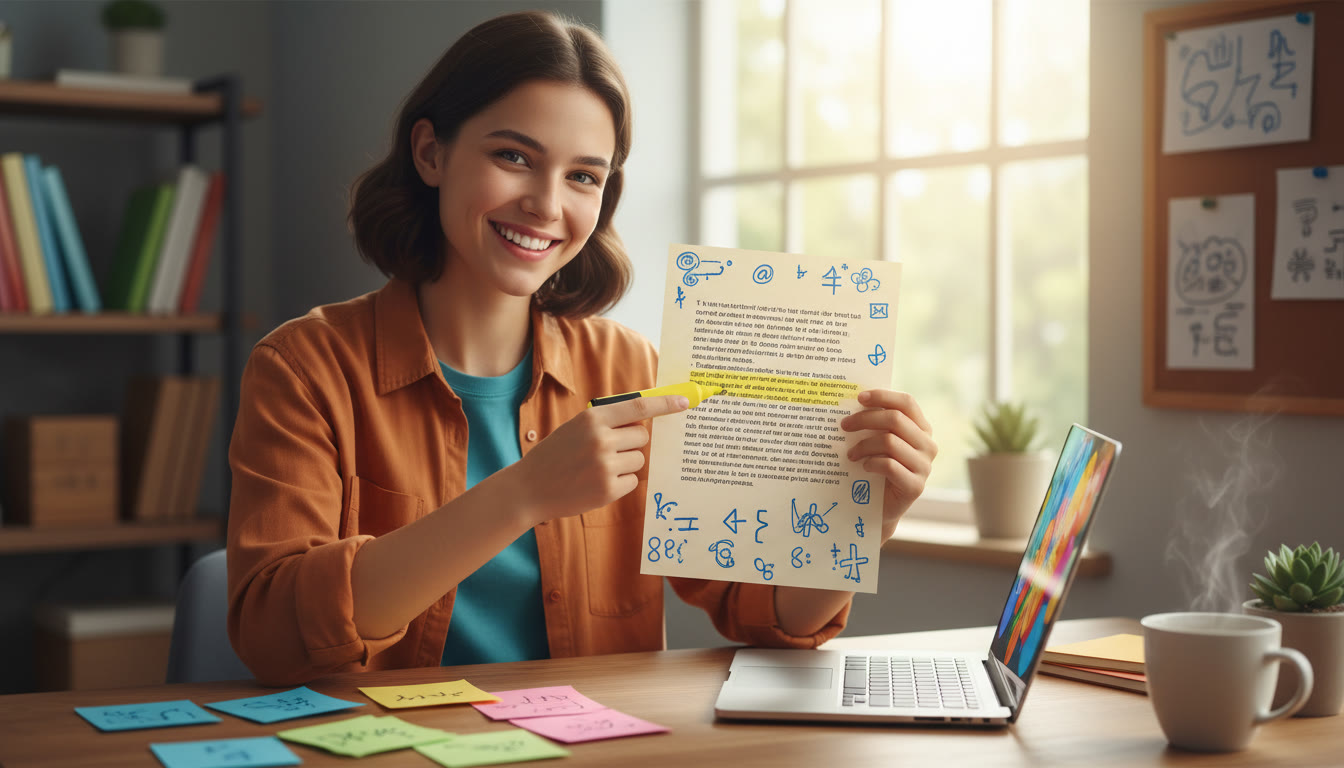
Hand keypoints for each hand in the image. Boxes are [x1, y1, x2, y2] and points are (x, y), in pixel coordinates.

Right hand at [515, 394, 688, 522]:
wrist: (530, 488)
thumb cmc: (557, 454)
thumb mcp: (577, 427)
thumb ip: (608, 421)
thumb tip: (646, 418)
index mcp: (593, 419)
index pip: (639, 407)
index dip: (665, 404)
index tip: (684, 402)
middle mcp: (601, 440)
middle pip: (642, 437)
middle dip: (632, 442)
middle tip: (609, 449)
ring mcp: (605, 466)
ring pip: (638, 460)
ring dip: (625, 463)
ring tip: (597, 467)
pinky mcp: (608, 489)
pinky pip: (632, 481)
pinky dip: (621, 482)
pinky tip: (597, 482)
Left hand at [840, 389, 936, 540]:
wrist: (878, 508)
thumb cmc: (875, 468)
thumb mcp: (877, 441)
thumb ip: (874, 423)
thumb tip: (852, 402)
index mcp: (921, 429)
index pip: (907, 403)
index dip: (883, 396)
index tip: (859, 398)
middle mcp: (928, 445)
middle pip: (895, 419)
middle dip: (864, 419)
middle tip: (843, 426)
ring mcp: (924, 466)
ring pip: (890, 442)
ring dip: (863, 445)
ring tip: (850, 454)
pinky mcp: (915, 486)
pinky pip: (889, 465)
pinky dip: (871, 463)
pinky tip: (863, 467)